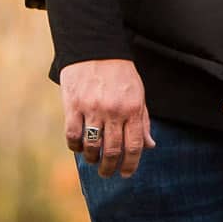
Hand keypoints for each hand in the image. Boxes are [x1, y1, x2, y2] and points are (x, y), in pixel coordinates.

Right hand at [59, 58, 154, 177]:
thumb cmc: (120, 72)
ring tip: (94, 161)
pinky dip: (75, 146)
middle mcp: (114, 111)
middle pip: (113, 151)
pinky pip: (72, 135)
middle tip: (107, 173)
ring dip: (93, 159)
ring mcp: (92, 109)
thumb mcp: (138, 93)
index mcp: (132, 108)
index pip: (134, 146)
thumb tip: (150, 146)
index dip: (131, 165)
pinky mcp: (73, 105)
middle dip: (110, 168)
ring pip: (92, 147)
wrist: (94, 47)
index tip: (126, 174)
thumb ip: (143, 120)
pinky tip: (79, 148)